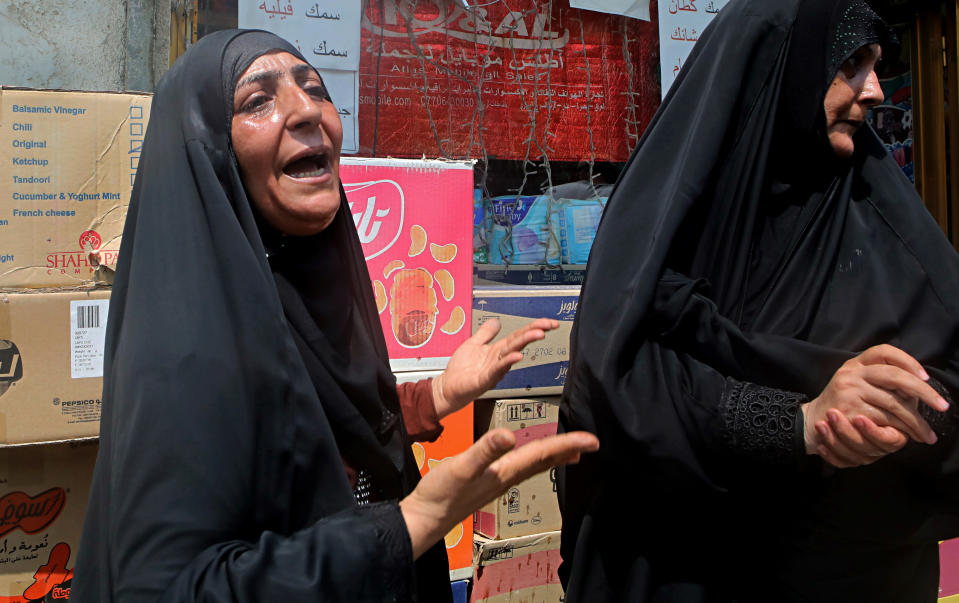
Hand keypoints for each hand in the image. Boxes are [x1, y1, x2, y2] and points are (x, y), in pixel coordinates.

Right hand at [399, 428, 598, 558]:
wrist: (426, 518)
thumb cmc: (441, 494)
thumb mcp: (461, 467)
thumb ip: (485, 450)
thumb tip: (508, 434)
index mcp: (504, 471)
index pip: (542, 453)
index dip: (567, 444)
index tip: (591, 440)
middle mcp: (506, 478)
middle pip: (543, 461)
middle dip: (568, 450)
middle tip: (591, 443)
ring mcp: (498, 482)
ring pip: (533, 466)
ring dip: (553, 456)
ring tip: (570, 451)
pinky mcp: (488, 483)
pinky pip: (519, 470)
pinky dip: (533, 461)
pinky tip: (529, 461)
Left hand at [432, 318, 559, 418]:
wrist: (448, 388)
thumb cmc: (461, 371)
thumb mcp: (473, 344)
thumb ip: (486, 333)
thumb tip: (496, 321)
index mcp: (497, 350)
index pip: (519, 335)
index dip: (533, 327)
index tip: (548, 322)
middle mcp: (499, 360)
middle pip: (520, 342)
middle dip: (535, 332)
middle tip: (549, 325)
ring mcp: (494, 370)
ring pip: (512, 353)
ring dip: (525, 343)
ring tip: (538, 334)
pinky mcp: (485, 379)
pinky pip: (498, 369)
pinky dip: (508, 362)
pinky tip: (517, 355)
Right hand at [803, 344, 948, 467]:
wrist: (813, 423)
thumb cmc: (842, 404)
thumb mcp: (854, 382)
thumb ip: (880, 380)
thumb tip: (919, 389)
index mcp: (855, 364)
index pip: (884, 352)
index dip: (908, 361)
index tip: (925, 378)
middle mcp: (852, 373)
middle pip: (895, 376)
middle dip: (924, 392)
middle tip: (942, 406)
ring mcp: (851, 391)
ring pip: (895, 403)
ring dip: (916, 421)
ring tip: (927, 433)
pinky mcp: (851, 411)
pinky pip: (885, 420)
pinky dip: (901, 429)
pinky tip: (910, 436)